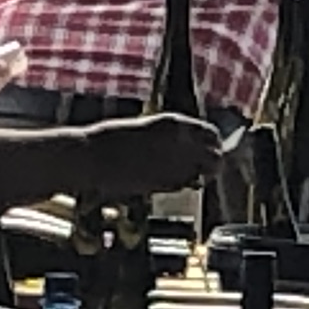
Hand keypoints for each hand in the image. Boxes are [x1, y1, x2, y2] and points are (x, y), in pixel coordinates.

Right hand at [68, 113, 231, 203]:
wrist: (91, 157)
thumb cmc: (113, 139)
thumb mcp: (147, 129)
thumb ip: (170, 138)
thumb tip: (189, 146)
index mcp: (175, 123)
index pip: (213, 134)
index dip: (214, 143)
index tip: (210, 149)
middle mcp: (180, 143)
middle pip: (217, 158)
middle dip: (213, 163)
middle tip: (204, 167)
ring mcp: (173, 165)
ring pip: (204, 174)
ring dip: (200, 175)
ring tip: (186, 175)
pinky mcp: (164, 184)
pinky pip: (185, 186)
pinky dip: (183, 185)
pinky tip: (170, 181)